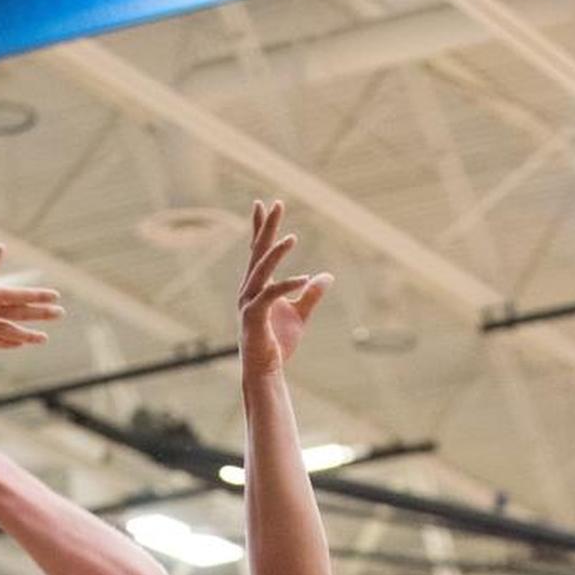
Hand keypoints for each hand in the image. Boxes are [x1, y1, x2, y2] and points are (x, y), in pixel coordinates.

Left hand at [0, 246, 63, 352]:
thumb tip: (2, 248)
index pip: (17, 294)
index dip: (37, 296)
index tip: (56, 296)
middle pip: (19, 311)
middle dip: (39, 313)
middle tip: (60, 314)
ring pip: (9, 329)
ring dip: (27, 333)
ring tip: (44, 338)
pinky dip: (7, 343)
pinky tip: (20, 344)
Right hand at [238, 199, 330, 376]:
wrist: (265, 371)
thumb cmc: (278, 343)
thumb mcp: (300, 314)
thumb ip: (311, 294)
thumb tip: (327, 276)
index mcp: (256, 287)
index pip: (258, 252)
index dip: (261, 228)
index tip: (264, 204)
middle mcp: (248, 290)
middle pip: (258, 253)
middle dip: (266, 228)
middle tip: (276, 203)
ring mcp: (248, 302)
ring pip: (262, 270)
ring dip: (276, 253)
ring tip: (293, 238)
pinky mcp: (253, 317)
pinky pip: (271, 295)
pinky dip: (288, 285)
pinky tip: (306, 278)